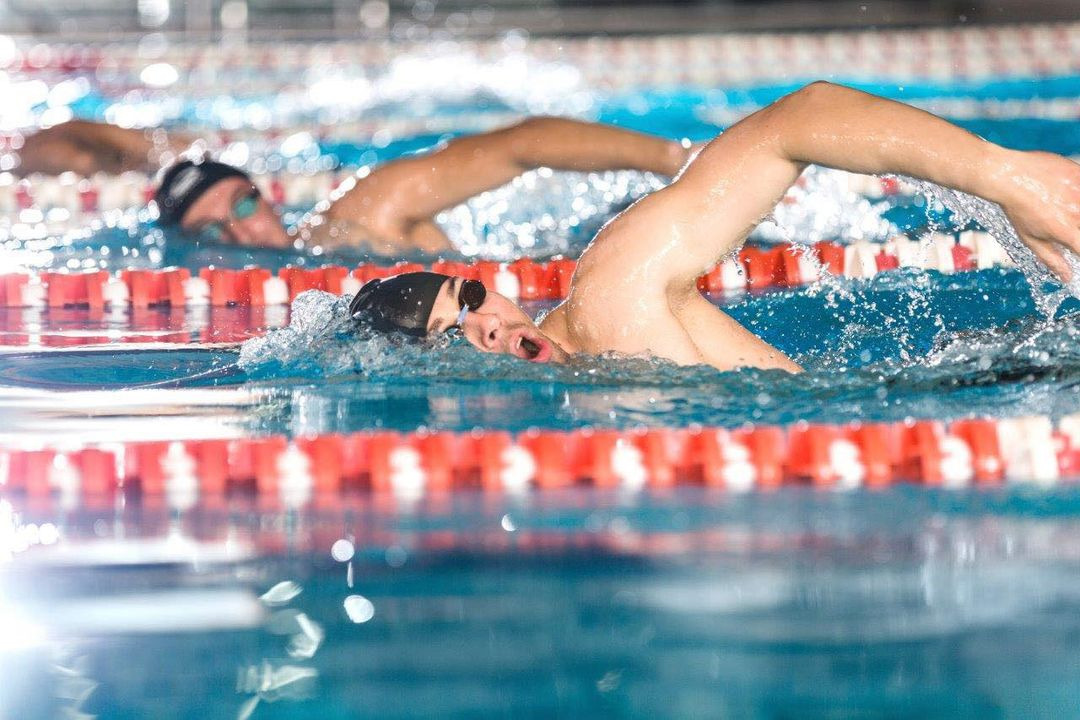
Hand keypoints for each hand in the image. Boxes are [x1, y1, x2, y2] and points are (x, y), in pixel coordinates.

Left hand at [995, 150, 1079, 281]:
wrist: (1008, 175)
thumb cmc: (1017, 209)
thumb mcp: (1030, 238)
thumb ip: (1052, 259)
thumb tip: (1067, 278)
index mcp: (1067, 232)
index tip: (1075, 247)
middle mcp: (1078, 212)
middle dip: (1078, 232)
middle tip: (1069, 228)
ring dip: (1077, 210)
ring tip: (1068, 210)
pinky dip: (1078, 194)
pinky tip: (1070, 196)